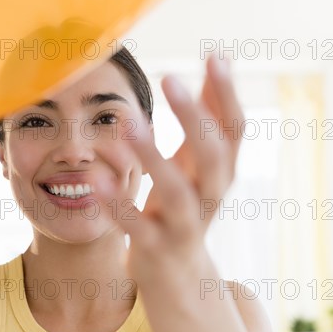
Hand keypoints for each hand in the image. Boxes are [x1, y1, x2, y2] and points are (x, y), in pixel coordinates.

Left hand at [114, 55, 243, 287]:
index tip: (215, 55)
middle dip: (195, 118)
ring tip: (130, 124)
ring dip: (154, 157)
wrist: (179, 276)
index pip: (234, 129)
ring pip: (176, 192)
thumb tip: (219, 60)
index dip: (228, 94)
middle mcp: (208, 197)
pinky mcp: (154, 246)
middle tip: (171, 78)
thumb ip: (207, 114)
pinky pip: (136, 226)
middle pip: (213, 156)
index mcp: (220, 173)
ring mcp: (183, 224)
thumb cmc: (186, 205)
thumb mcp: (200, 163)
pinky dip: (119, 205)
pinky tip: (97, 181)